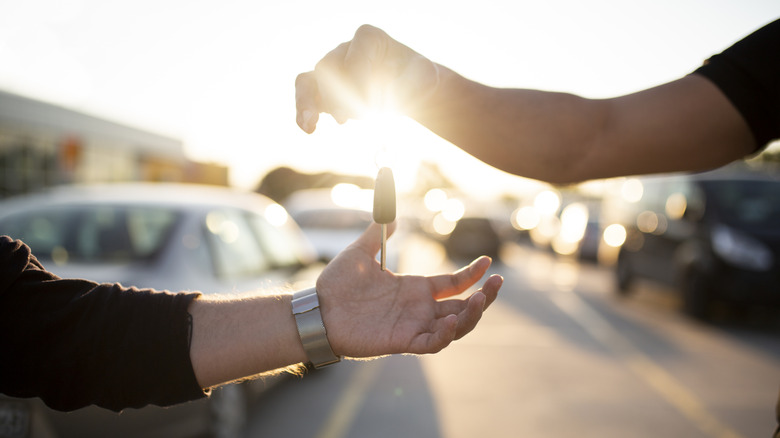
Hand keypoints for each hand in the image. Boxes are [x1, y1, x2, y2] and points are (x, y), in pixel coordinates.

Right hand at [295, 24, 439, 132]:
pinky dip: (303, 112)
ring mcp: (331, 69)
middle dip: (341, 95)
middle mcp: (345, 50)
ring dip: (308, 103)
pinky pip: (305, 95)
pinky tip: (308, 129)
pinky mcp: (324, 90)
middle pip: (330, 67)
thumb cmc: (416, 81)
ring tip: (311, 124)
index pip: (355, 54)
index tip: (376, 104)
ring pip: (310, 81)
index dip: (361, 79)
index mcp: (369, 39)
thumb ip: (423, 77)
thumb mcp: (426, 78)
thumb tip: (421, 81)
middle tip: (362, 115)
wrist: (406, 91)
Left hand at [316, 222, 501, 357]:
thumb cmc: (336, 285)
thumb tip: (391, 213)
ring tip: (481, 299)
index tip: (488, 261)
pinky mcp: (402, 342)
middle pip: (463, 307)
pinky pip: (432, 342)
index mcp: (414, 289)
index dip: (473, 274)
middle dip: (485, 297)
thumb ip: (378, 232)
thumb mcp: (360, 251)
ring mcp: (412, 326)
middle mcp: (418, 309)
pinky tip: (451, 318)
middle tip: (498, 282)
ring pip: (455, 327)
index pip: (453, 284)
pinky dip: (445, 334)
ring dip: (472, 316)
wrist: (316, 310)